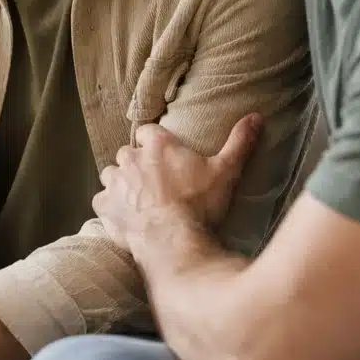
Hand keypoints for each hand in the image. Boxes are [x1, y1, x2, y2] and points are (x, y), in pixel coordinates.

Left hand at [93, 115, 261, 248]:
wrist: (174, 243)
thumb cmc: (200, 206)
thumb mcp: (226, 172)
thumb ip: (239, 142)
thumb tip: (257, 117)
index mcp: (157, 144)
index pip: (148, 132)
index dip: (154, 143)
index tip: (164, 156)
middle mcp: (130, 157)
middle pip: (128, 153)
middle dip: (137, 164)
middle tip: (154, 183)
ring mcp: (114, 181)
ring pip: (112, 175)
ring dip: (121, 183)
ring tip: (138, 199)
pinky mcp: (104, 205)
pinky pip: (102, 200)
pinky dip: (111, 207)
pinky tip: (125, 216)